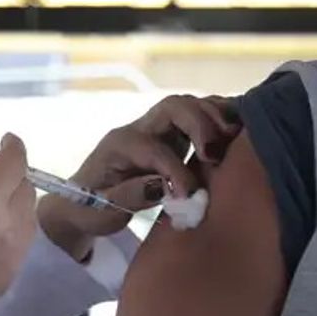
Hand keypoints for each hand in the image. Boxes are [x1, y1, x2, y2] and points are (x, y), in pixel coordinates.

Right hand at [0, 128, 37, 315]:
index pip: (15, 164)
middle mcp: (8, 231)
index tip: (5, 141)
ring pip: (28, 220)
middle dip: (10, 177)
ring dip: (12, 206)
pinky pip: (19, 247)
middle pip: (26, 191)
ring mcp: (10, 260)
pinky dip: (8, 233)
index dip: (13, 146)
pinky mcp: (5, 282)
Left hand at [40, 95, 241, 255]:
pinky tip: (236, 134)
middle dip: (200, 124)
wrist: (80, 202)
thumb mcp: (100, 210)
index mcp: (118, 145)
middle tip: (216, 154)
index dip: (175, 171)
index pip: (153, 148)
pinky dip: (218, 118)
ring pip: (188, 105)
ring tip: (234, 140)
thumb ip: (130, 195)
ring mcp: (156, 130)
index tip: (188, 196)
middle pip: (173, 106)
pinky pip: (197, 116)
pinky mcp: (170, 136)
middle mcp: (138, 130)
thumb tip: (162, 185)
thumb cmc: (88, 208)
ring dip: (214, 117)